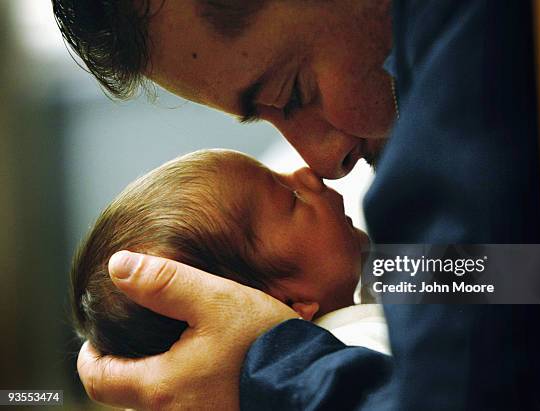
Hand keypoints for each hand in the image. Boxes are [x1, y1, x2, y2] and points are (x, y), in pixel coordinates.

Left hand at [77, 251, 297, 409]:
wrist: (312, 381)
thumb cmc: (264, 344)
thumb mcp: (214, 300)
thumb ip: (163, 282)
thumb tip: (119, 266)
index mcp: (161, 388)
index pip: (96, 379)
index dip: (91, 353)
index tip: (102, 334)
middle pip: (125, 393)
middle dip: (127, 362)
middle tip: (142, 333)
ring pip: (157, 400)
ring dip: (158, 374)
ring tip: (177, 342)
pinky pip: (184, 404)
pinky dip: (183, 384)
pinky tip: (206, 362)